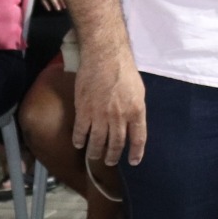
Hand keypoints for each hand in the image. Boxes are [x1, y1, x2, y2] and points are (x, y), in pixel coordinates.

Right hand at [73, 42, 146, 167]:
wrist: (105, 57)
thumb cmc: (124, 70)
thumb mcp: (138, 91)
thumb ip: (135, 109)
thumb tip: (132, 123)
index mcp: (136, 111)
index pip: (138, 138)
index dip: (136, 153)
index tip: (134, 161)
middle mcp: (119, 117)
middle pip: (116, 144)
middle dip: (113, 156)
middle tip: (110, 161)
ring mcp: (100, 115)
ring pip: (97, 141)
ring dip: (96, 152)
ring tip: (94, 157)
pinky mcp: (84, 110)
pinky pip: (81, 131)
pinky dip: (79, 140)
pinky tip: (79, 144)